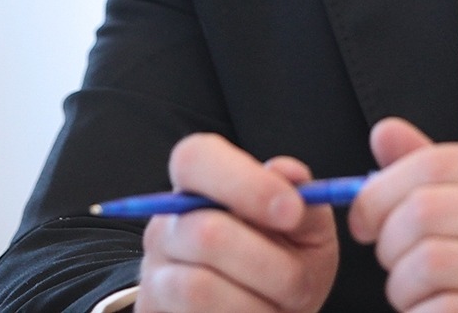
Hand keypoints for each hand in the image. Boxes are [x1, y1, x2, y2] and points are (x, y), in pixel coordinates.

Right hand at [134, 133, 338, 312]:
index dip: (245, 183)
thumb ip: (302, 197)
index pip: (196, 158)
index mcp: (201, 186)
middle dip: (267, 261)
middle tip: (298, 280)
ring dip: (254, 302)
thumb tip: (289, 172)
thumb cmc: (287, 263)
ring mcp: (153, 273)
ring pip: (199, 287)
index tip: (292, 210)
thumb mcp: (306, 229)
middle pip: (206, 232)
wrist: (268, 312)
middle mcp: (168, 225)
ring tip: (278, 305)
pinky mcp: (151, 310)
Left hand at [349, 118, 457, 311]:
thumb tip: (385, 134)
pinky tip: (434, 311)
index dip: (380, 190)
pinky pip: (443, 310)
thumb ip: (441, 172)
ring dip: (401, 285)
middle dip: (387, 242)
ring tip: (414, 291)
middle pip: (423, 213)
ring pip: (426, 265)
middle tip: (391, 258)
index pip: (434, 164)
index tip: (365, 216)